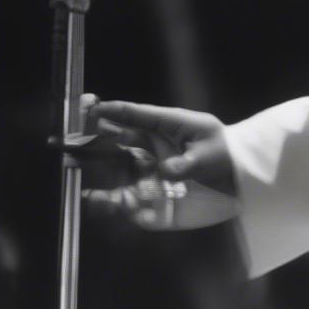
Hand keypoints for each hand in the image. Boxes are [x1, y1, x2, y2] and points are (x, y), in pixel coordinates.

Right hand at [80, 96, 238, 229]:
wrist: (239, 179)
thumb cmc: (226, 155)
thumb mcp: (210, 156)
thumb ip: (187, 164)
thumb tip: (166, 171)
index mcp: (169, 126)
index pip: (137, 115)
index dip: (113, 111)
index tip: (90, 108)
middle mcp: (155, 146)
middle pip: (119, 139)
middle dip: (94, 139)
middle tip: (69, 140)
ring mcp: (152, 169)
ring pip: (117, 166)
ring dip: (96, 167)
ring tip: (72, 167)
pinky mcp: (153, 193)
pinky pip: (126, 196)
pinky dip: (108, 199)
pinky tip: (91, 200)